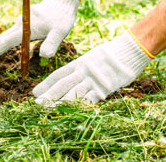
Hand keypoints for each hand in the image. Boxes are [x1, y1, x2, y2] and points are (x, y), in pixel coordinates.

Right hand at [0, 0, 79, 64]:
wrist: (61, 0)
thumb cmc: (61, 17)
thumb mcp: (60, 32)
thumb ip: (52, 44)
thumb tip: (44, 56)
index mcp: (26, 28)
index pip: (6, 42)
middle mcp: (19, 25)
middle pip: (2, 40)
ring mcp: (20, 23)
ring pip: (5, 36)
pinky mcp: (23, 23)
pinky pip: (10, 34)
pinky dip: (3, 42)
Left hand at [33, 32, 151, 104]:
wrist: (130, 50)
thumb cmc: (113, 53)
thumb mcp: (93, 56)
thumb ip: (83, 67)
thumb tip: (74, 75)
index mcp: (79, 62)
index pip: (58, 75)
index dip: (46, 84)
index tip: (35, 93)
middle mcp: (83, 71)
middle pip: (62, 85)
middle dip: (48, 96)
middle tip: (36, 105)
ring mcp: (93, 80)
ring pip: (73, 94)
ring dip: (60, 104)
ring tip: (48, 112)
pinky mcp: (104, 88)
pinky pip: (89, 100)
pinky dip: (79, 107)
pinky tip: (71, 115)